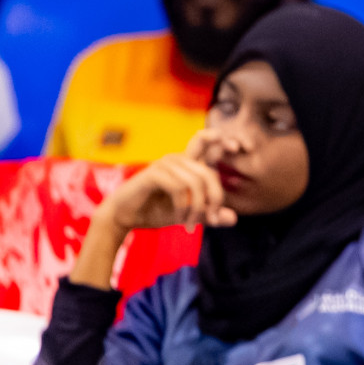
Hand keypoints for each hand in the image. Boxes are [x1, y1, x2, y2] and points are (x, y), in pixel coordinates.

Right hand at [101, 131, 236, 231]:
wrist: (124, 217)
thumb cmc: (155, 212)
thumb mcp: (188, 216)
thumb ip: (209, 215)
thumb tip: (234, 219)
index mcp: (188, 164)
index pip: (208, 142)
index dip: (223, 140)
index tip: (239, 146)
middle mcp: (179, 159)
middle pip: (209, 173)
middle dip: (215, 198)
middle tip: (211, 219)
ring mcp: (166, 164)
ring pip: (197, 182)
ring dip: (197, 208)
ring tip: (190, 224)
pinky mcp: (154, 173)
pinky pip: (180, 188)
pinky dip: (183, 207)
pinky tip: (179, 218)